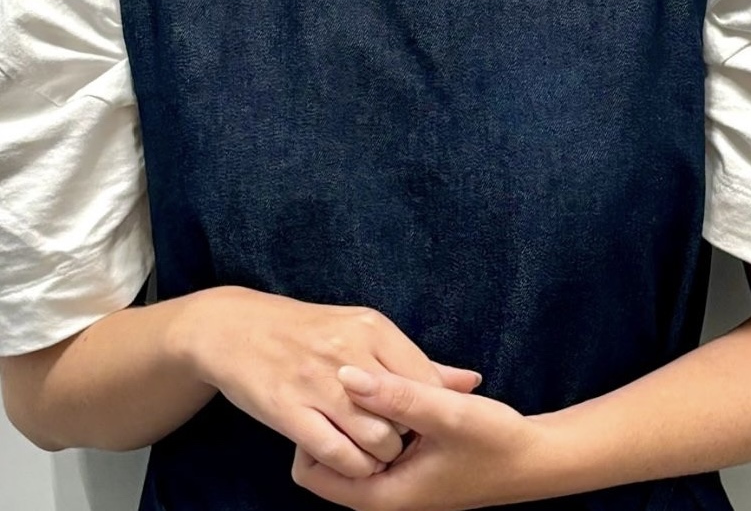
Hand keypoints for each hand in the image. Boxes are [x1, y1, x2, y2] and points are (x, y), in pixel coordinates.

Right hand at [183, 287, 482, 476]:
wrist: (235, 328)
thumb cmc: (307, 332)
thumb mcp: (362, 331)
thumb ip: (414, 362)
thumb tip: (471, 381)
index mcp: (371, 327)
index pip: (425, 381)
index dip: (428, 412)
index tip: (420, 423)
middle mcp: (348, 351)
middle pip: (405, 414)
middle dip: (407, 438)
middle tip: (398, 442)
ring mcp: (317, 382)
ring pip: (376, 439)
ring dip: (382, 457)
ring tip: (375, 453)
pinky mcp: (288, 410)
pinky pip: (336, 454)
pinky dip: (351, 466)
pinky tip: (349, 459)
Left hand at [292, 365, 545, 510]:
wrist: (536, 459)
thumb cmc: (495, 441)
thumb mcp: (447, 413)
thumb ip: (397, 395)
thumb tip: (345, 374)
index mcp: (382, 494)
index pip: (312, 470)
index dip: (312, 428)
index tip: (328, 391)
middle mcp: (383, 493)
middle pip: (328, 456)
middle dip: (333, 416)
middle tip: (348, 375)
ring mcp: (397, 479)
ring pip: (353, 444)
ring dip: (358, 412)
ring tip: (373, 377)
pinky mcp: (410, 464)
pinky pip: (376, 439)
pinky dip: (379, 414)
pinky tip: (399, 385)